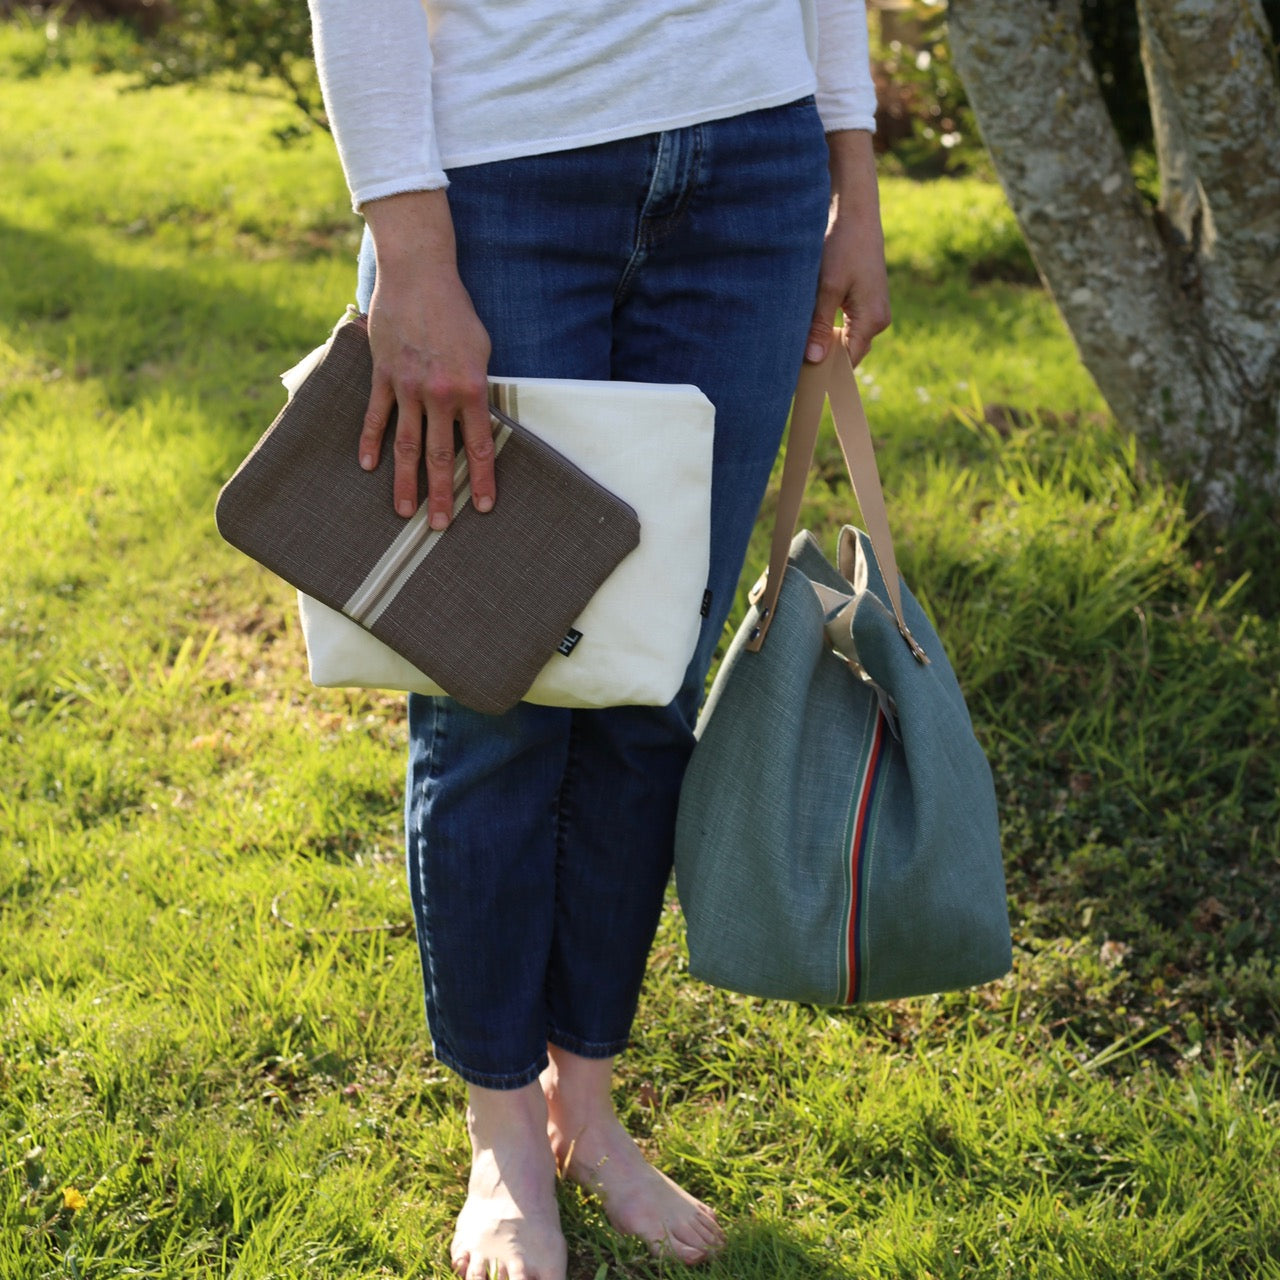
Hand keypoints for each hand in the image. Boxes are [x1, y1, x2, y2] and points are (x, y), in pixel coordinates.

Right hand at [358, 189, 493, 526]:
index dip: (483, 480)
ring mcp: (407, 386)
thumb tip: (478, 420)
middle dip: (442, 495)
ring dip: (405, 482)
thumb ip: (479, 388)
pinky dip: (370, 442)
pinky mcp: (382, 374)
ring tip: (404, 512)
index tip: (484, 507)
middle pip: (441, 456)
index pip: (480, 446)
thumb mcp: (482, 350)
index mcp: (470, 389)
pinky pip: (375, 415)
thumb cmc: (457, 311)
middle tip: (439, 527)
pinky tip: (367, 467)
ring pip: (406, 445)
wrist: (419, 274)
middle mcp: (438, 394)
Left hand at [805, 130, 890, 368]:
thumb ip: (820, 326)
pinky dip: (826, 328)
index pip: (848, 362)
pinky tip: (806, 329)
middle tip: (790, 369)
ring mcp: (872, 308)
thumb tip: (814, 361)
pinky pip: (844, 324)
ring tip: (795, 350)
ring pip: (843, 339)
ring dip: (822, 343)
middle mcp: (877, 318)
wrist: (854, 209)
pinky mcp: (863, 298)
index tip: (800, 384)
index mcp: (873, 319)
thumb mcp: (827, 287)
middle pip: (847, 353)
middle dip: (822, 360)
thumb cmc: (842, 243)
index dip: (825, 374)